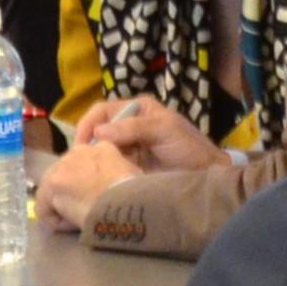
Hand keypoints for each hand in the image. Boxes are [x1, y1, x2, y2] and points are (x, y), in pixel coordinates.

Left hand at [36, 139, 138, 231]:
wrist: (130, 206)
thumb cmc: (139, 195)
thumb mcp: (133, 174)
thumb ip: (117, 171)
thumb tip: (110, 181)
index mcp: (101, 147)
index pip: (85, 163)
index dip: (90, 182)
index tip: (100, 196)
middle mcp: (78, 151)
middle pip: (64, 174)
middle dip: (72, 192)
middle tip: (88, 209)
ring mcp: (62, 167)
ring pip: (52, 191)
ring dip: (64, 206)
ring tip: (81, 219)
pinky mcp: (51, 186)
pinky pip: (45, 209)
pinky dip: (56, 221)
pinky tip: (72, 226)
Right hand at [78, 96, 224, 172]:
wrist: (207, 176)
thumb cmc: (189, 149)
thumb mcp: (164, 131)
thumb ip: (134, 127)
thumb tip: (99, 132)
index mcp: (137, 108)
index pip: (102, 111)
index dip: (88, 125)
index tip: (82, 144)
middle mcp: (129, 123)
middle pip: (97, 129)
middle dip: (87, 143)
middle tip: (79, 161)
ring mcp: (128, 145)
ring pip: (100, 148)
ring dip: (93, 158)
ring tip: (85, 171)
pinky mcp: (129, 163)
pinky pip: (108, 163)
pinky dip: (102, 168)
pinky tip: (96, 177)